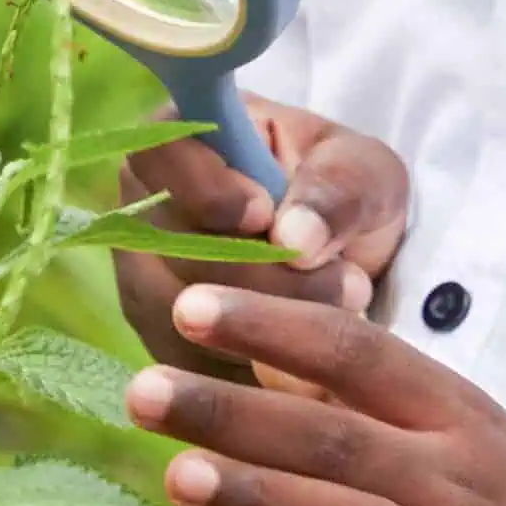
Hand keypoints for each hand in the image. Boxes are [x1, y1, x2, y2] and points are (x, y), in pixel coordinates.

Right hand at [114, 100, 410, 390]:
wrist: (347, 258)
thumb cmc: (346, 191)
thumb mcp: (363, 170)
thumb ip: (335, 190)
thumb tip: (292, 239)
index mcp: (182, 141)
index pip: (156, 157)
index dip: (203, 189)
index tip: (264, 214)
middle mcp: (141, 209)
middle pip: (164, 245)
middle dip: (257, 273)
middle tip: (345, 281)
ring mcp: (143, 277)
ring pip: (176, 312)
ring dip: (266, 323)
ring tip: (343, 309)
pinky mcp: (160, 339)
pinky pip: (189, 364)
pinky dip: (256, 364)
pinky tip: (313, 352)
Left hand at [124, 284, 505, 505]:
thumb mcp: (471, 438)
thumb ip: (374, 408)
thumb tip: (260, 363)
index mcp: (454, 417)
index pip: (357, 353)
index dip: (273, 327)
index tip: (193, 303)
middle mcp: (452, 483)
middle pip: (333, 435)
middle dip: (234, 410)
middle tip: (141, 388)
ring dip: (258, 500)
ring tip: (174, 475)